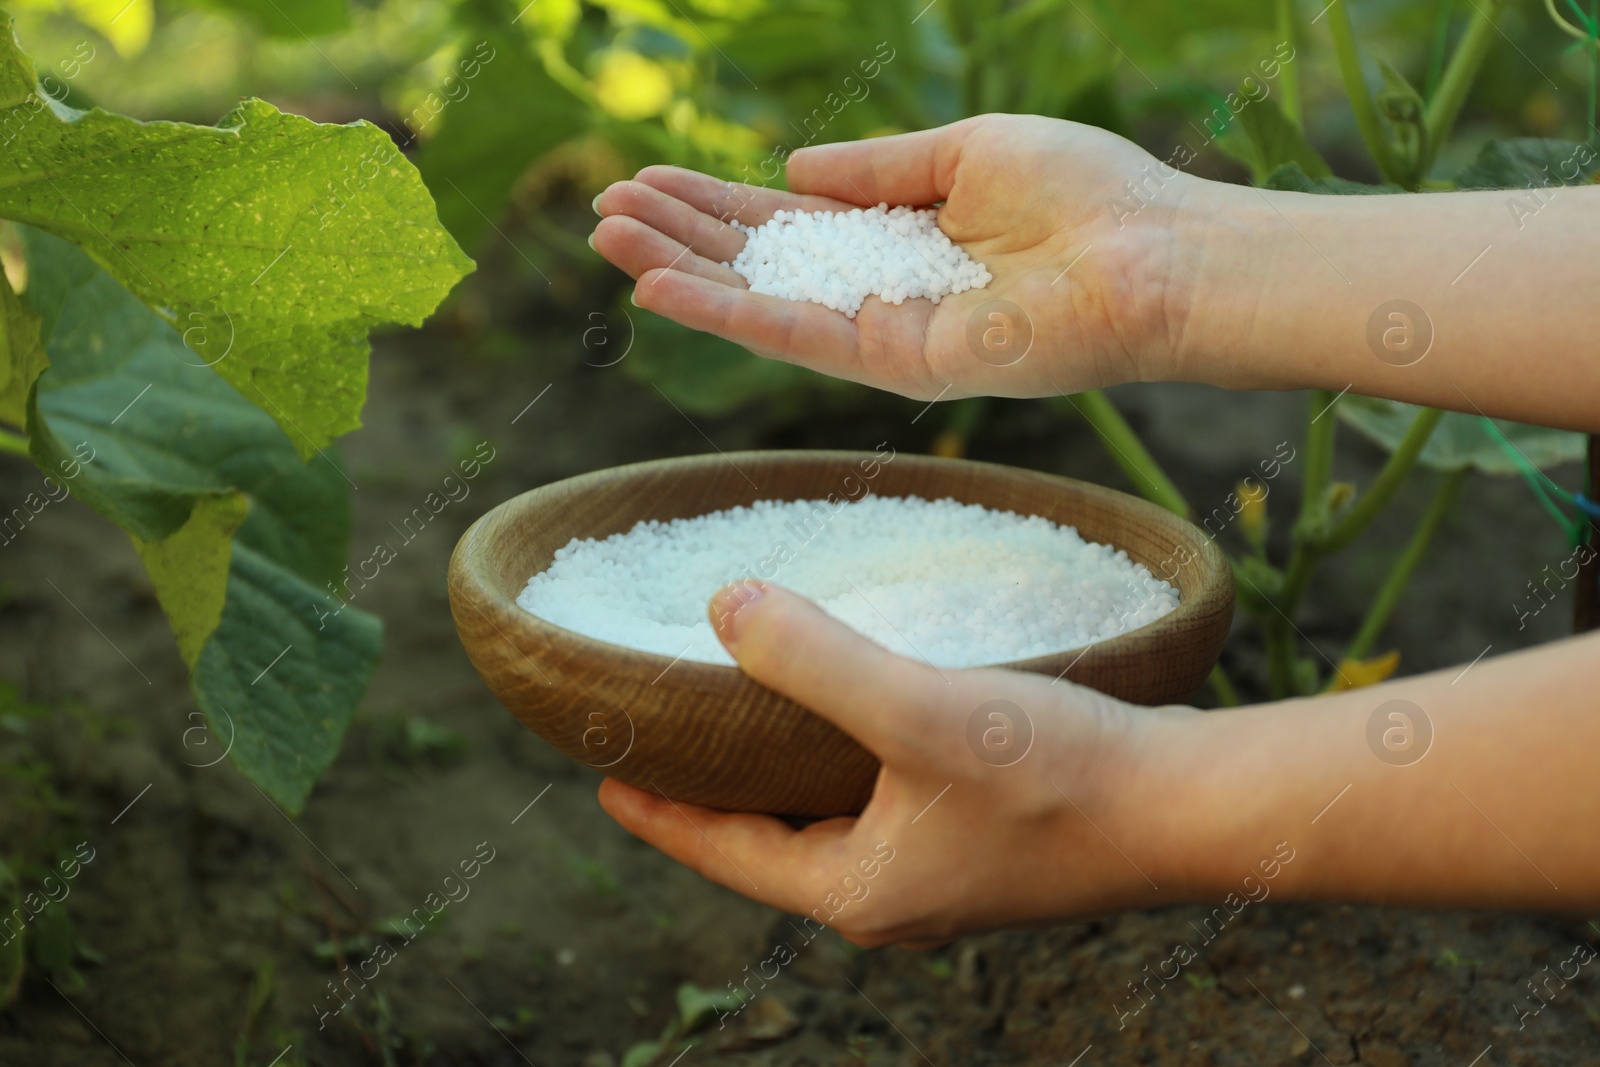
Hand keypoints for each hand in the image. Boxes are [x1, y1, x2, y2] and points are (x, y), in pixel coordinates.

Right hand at [590, 114, 1203, 401]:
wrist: (1154, 255)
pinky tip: (661, 287)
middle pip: (758, 264)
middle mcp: (880, 290)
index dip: (714, 202)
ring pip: (760, 303)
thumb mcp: (964, 151)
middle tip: (601, 209)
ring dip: (681, 272)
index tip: (645, 180)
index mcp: (896, 235)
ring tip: (608, 239)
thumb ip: (875, 167)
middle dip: (680, 236)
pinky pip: (796, 335)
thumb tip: (791, 169)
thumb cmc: (1085, 193)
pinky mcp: (896, 363)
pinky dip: (726, 312)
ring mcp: (883, 332)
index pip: (784, 222)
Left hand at [597, 582, 1199, 946]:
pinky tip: (854, 710)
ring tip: (748, 716)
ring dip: (786, 773)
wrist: (1192, 808)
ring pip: (831, 822)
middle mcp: (893, 898)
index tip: (606, 780)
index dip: (661, 815)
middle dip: (718, 795)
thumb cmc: (1060, 774)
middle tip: (669, 739)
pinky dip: (848, 761)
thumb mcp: (918, 711)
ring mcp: (942, 875)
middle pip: (773, 844)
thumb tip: (722, 607)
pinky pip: (883, 805)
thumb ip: (814, 660)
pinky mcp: (982, 843)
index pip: (727, 853)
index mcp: (859, 891)